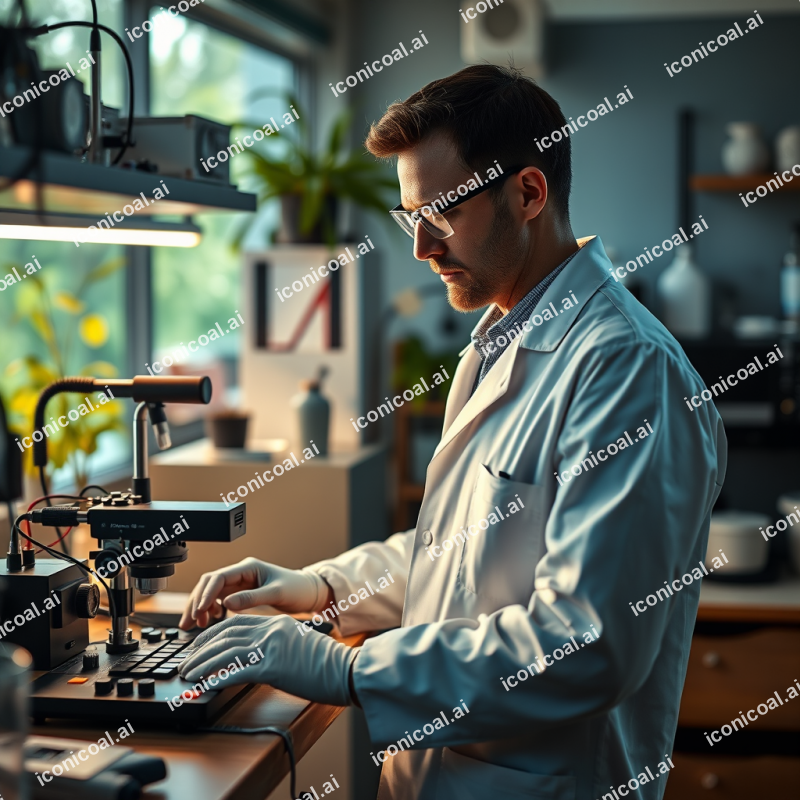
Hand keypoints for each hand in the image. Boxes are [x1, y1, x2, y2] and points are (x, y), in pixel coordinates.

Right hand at [178, 557, 327, 629]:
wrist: (308, 591)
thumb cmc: (296, 588)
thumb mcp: (276, 593)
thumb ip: (252, 598)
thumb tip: (226, 604)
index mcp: (248, 567)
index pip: (218, 578)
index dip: (205, 594)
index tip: (198, 612)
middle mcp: (241, 573)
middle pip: (209, 584)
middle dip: (196, 602)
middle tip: (187, 623)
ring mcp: (240, 583)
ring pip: (211, 592)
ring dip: (200, 607)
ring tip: (195, 625)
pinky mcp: (241, 593)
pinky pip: (219, 599)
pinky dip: (211, 610)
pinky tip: (211, 621)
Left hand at [179, 614, 356, 706]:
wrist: (346, 670)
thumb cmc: (326, 663)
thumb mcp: (298, 644)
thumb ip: (275, 643)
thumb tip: (254, 656)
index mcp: (276, 623)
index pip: (235, 623)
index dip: (212, 635)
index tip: (198, 646)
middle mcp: (270, 630)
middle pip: (225, 636)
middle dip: (201, 651)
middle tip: (186, 663)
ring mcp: (270, 647)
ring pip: (225, 653)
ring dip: (203, 665)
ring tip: (189, 676)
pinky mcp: (271, 667)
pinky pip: (235, 672)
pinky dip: (216, 679)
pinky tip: (205, 686)